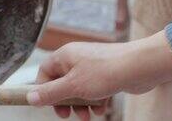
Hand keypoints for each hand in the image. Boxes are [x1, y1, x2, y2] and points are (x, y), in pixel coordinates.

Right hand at [27, 31, 171, 120]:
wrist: (141, 66)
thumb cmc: (106, 71)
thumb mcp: (73, 87)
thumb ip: (51, 93)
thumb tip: (30, 98)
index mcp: (64, 56)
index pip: (44, 72)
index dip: (43, 89)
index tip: (46, 105)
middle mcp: (76, 58)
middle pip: (61, 83)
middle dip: (65, 101)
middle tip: (67, 114)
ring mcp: (92, 65)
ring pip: (79, 88)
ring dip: (81, 104)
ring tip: (87, 115)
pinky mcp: (106, 73)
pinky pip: (94, 89)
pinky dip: (96, 100)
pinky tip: (102, 108)